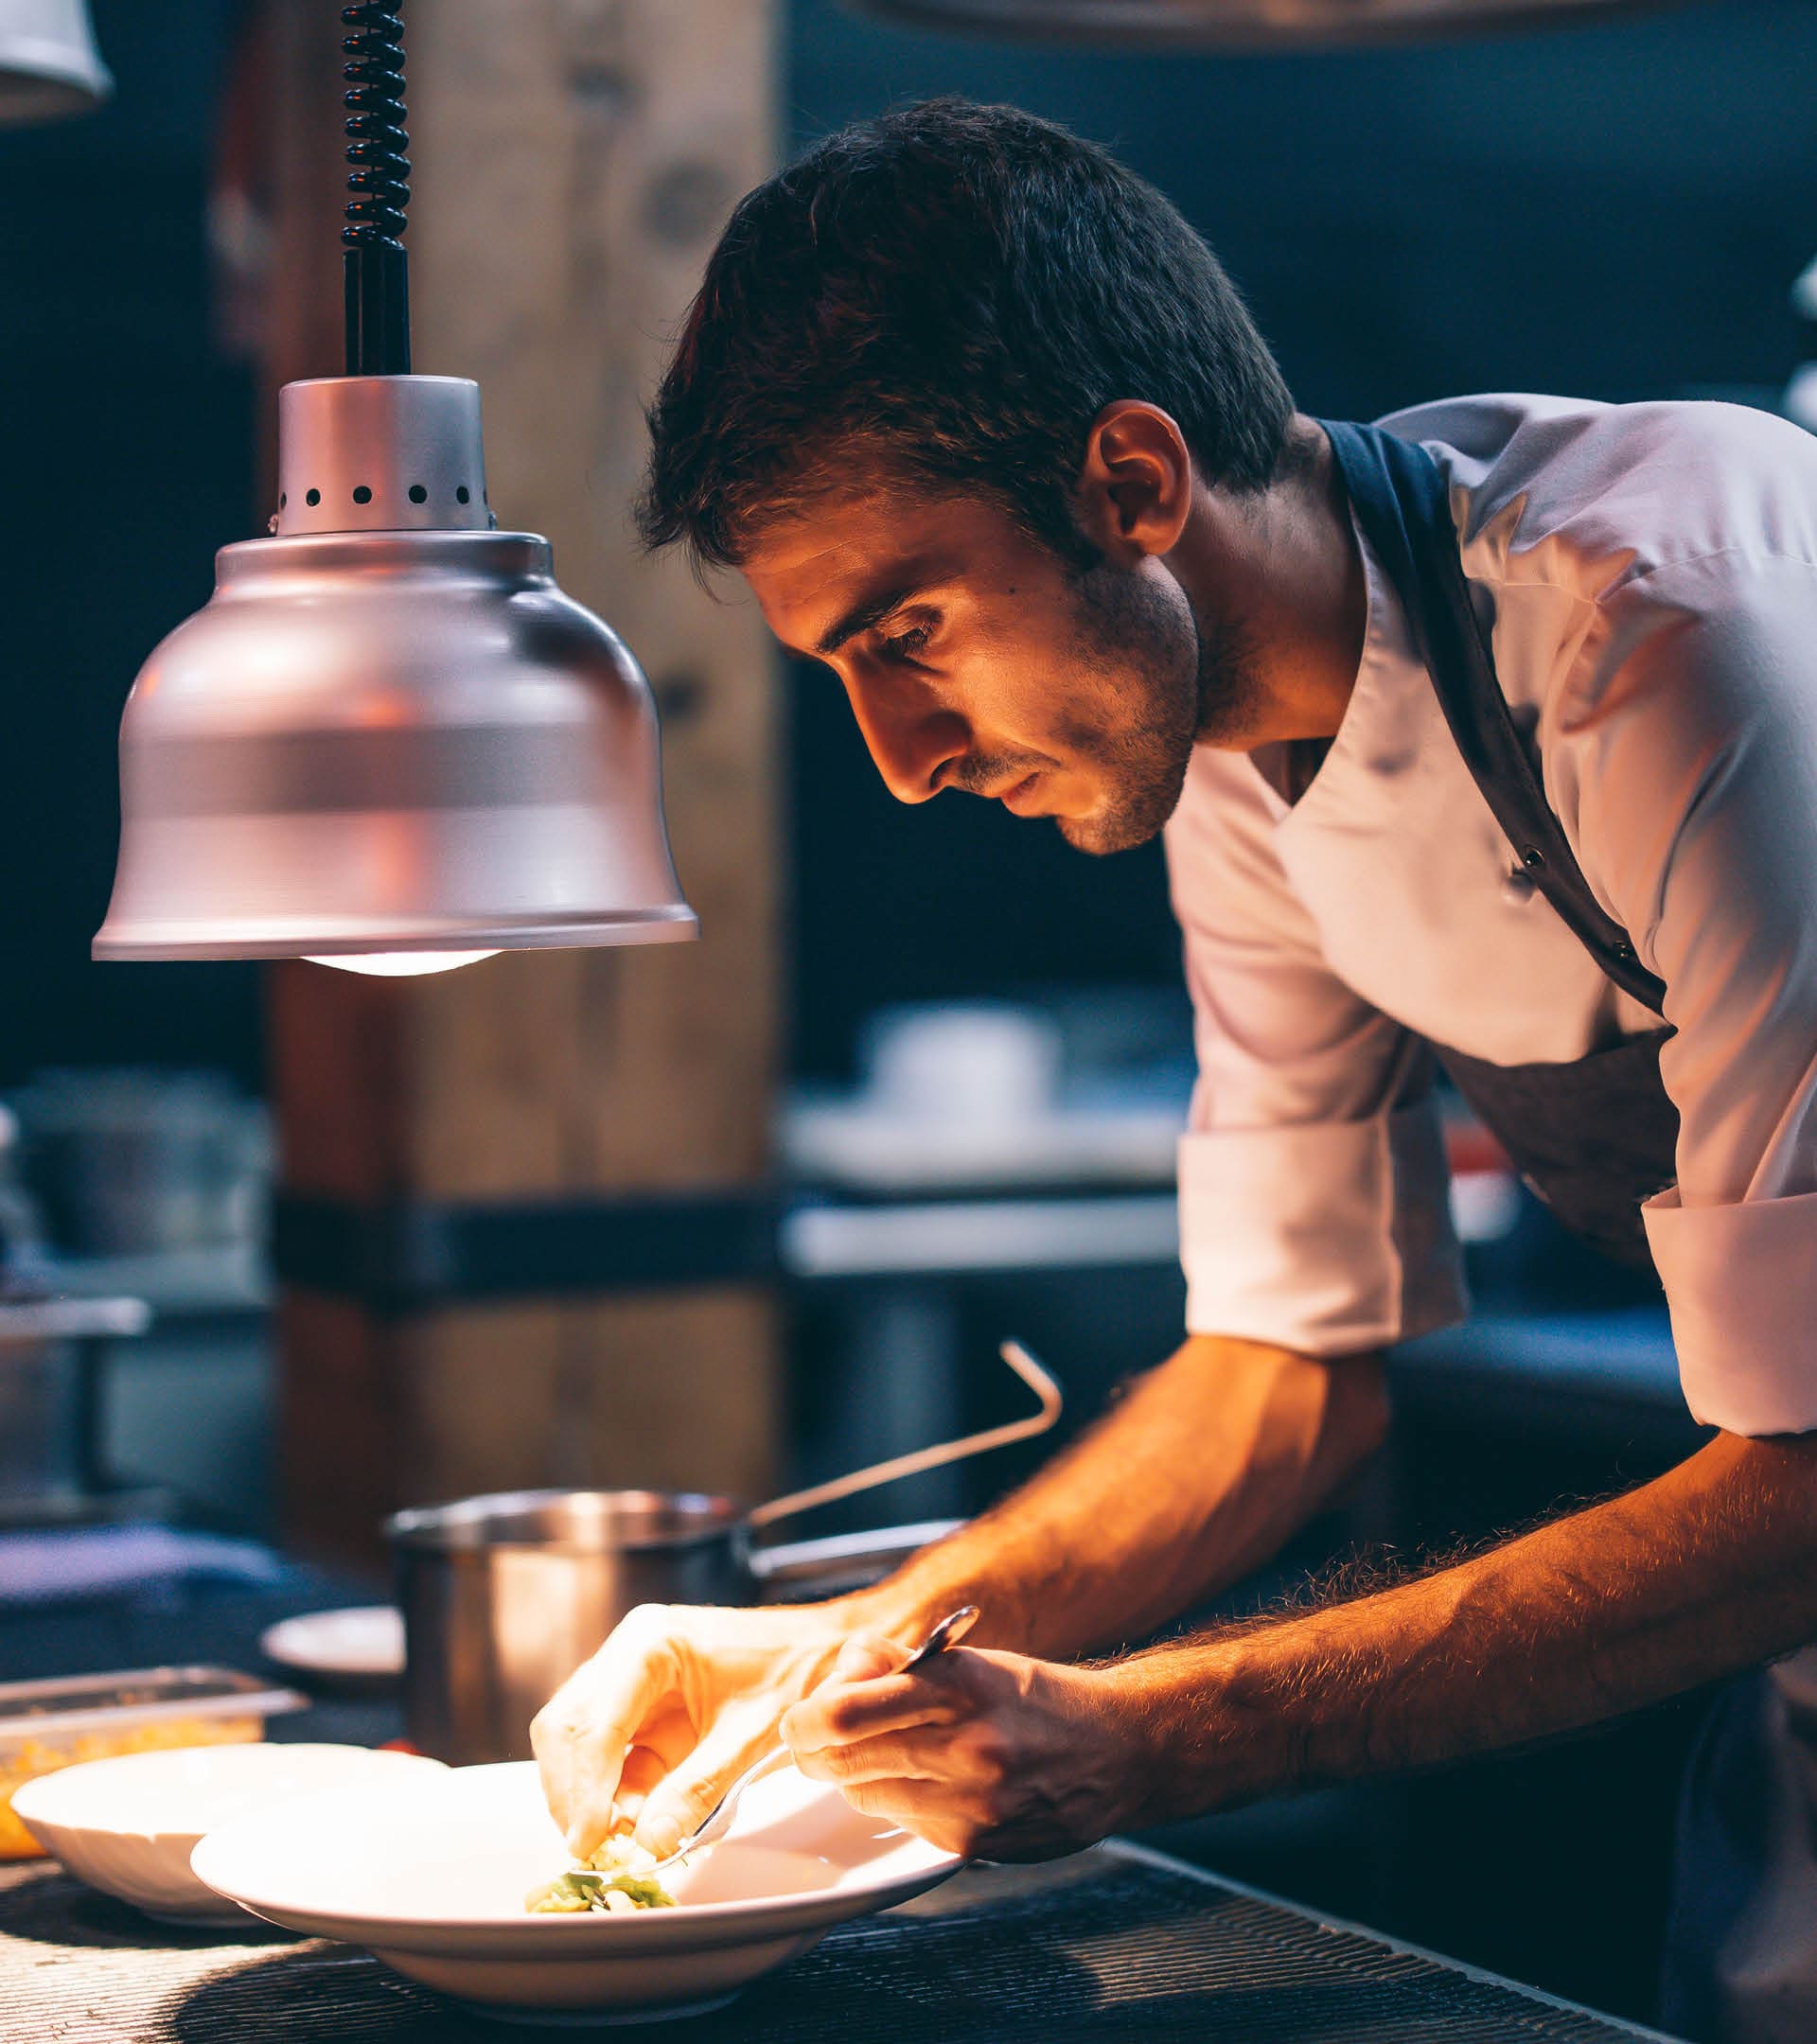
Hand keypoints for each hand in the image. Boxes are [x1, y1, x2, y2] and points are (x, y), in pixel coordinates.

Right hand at [531, 1601, 856, 1859]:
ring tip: (611, 1845)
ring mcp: (626, 1680)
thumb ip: (697, 1788)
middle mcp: (627, 1653)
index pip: (597, 1720)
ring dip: (584, 1797)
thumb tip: (648, 1843)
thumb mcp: (750, 1735)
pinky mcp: (636, 1710)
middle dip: (573, 1793)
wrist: (819, 1651)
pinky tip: (624, 1827)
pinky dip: (606, 1795)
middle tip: (591, 1851)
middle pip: (567, 1728)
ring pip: (573, 1742)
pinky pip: (604, 1756)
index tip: (588, 1838)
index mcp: (652, 1643)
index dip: (585, 1785)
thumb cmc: (792, 1674)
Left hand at [780, 1631, 1153, 1860]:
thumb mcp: (973, 1662)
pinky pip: (905, 1823)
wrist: (1120, 1750)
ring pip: (868, 1794)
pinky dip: (899, 1803)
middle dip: (816, 1751)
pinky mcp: (977, 1841)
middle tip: (813, 1741)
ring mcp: (972, 1800)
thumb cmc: (1040, 1699)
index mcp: (960, 1686)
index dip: (807, 1720)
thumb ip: (899, 1664)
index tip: (800, 1720)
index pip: (848, 1713)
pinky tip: (926, 1783)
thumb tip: (841, 1673)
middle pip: (846, 1760)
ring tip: (885, 1756)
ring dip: (858, 1777)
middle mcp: (966, 1744)